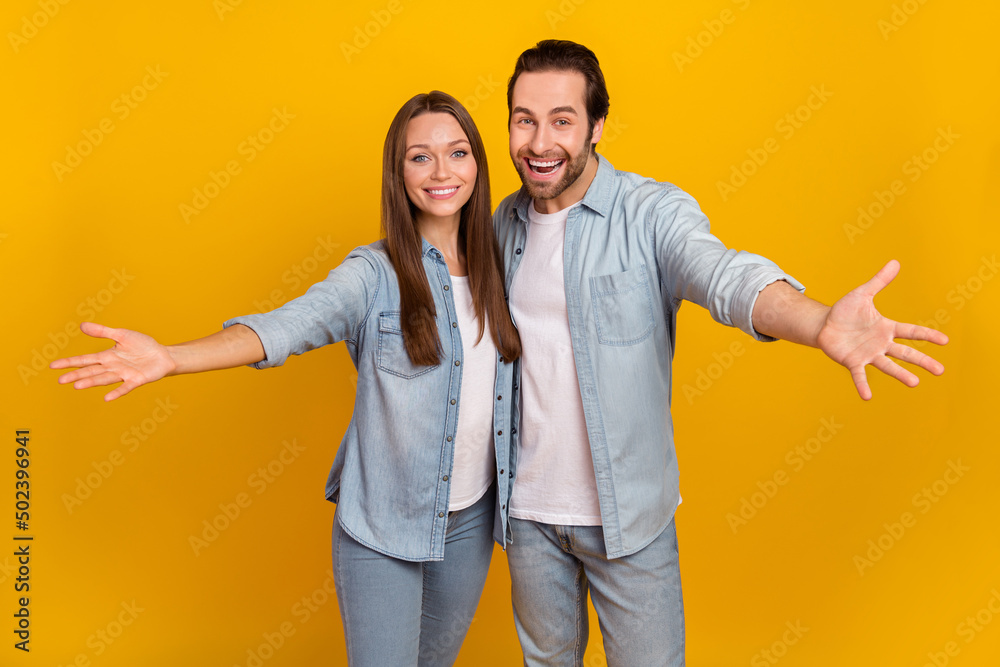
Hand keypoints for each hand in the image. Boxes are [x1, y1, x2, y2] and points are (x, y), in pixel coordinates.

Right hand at [50, 322, 175, 400]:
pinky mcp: (137, 380)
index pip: (84, 360)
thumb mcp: (122, 335)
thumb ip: (103, 332)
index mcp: (107, 357)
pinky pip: (125, 387)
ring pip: (104, 378)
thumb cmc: (142, 345)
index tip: (53, 366)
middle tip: (61, 380)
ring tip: (77, 386)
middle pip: (91, 371)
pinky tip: (107, 398)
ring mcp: (124, 374)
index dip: (69, 362)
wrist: (163, 355)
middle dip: (76, 375)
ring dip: (91, 382)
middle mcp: (112, 367)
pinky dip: (117, 392)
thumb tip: (82, 325)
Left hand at [817, 260, 947, 399]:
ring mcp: (868, 354)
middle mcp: (881, 343)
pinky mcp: (853, 362)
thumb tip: (895, 262)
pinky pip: (859, 375)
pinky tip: (867, 397)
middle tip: (940, 371)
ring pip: (888, 365)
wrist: (824, 324)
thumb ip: (879, 281)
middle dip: (922, 361)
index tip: (945, 341)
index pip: (911, 331)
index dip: (927, 335)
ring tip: (914, 383)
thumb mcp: (862, 294)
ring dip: (900, 374)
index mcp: (886, 328)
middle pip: (906, 353)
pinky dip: (863, 385)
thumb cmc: (845, 311)